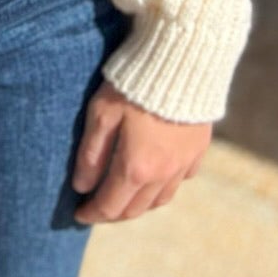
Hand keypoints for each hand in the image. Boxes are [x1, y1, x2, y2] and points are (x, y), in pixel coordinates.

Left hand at [71, 80, 210, 222]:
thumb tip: (82, 186)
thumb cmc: (133, 84)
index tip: (79, 215)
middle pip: (136, 209)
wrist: (182, 61)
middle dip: (113, 213)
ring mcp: (184, 163)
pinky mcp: (199, 149)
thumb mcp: (101, 113)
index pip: (110, 205)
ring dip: (139, 204)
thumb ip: (91, 153)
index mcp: (136, 168)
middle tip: (97, 208)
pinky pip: (181, 180)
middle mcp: (163, 174)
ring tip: (123, 196)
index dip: (92, 214)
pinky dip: (164, 186)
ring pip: (160, 200)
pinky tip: (155, 176)